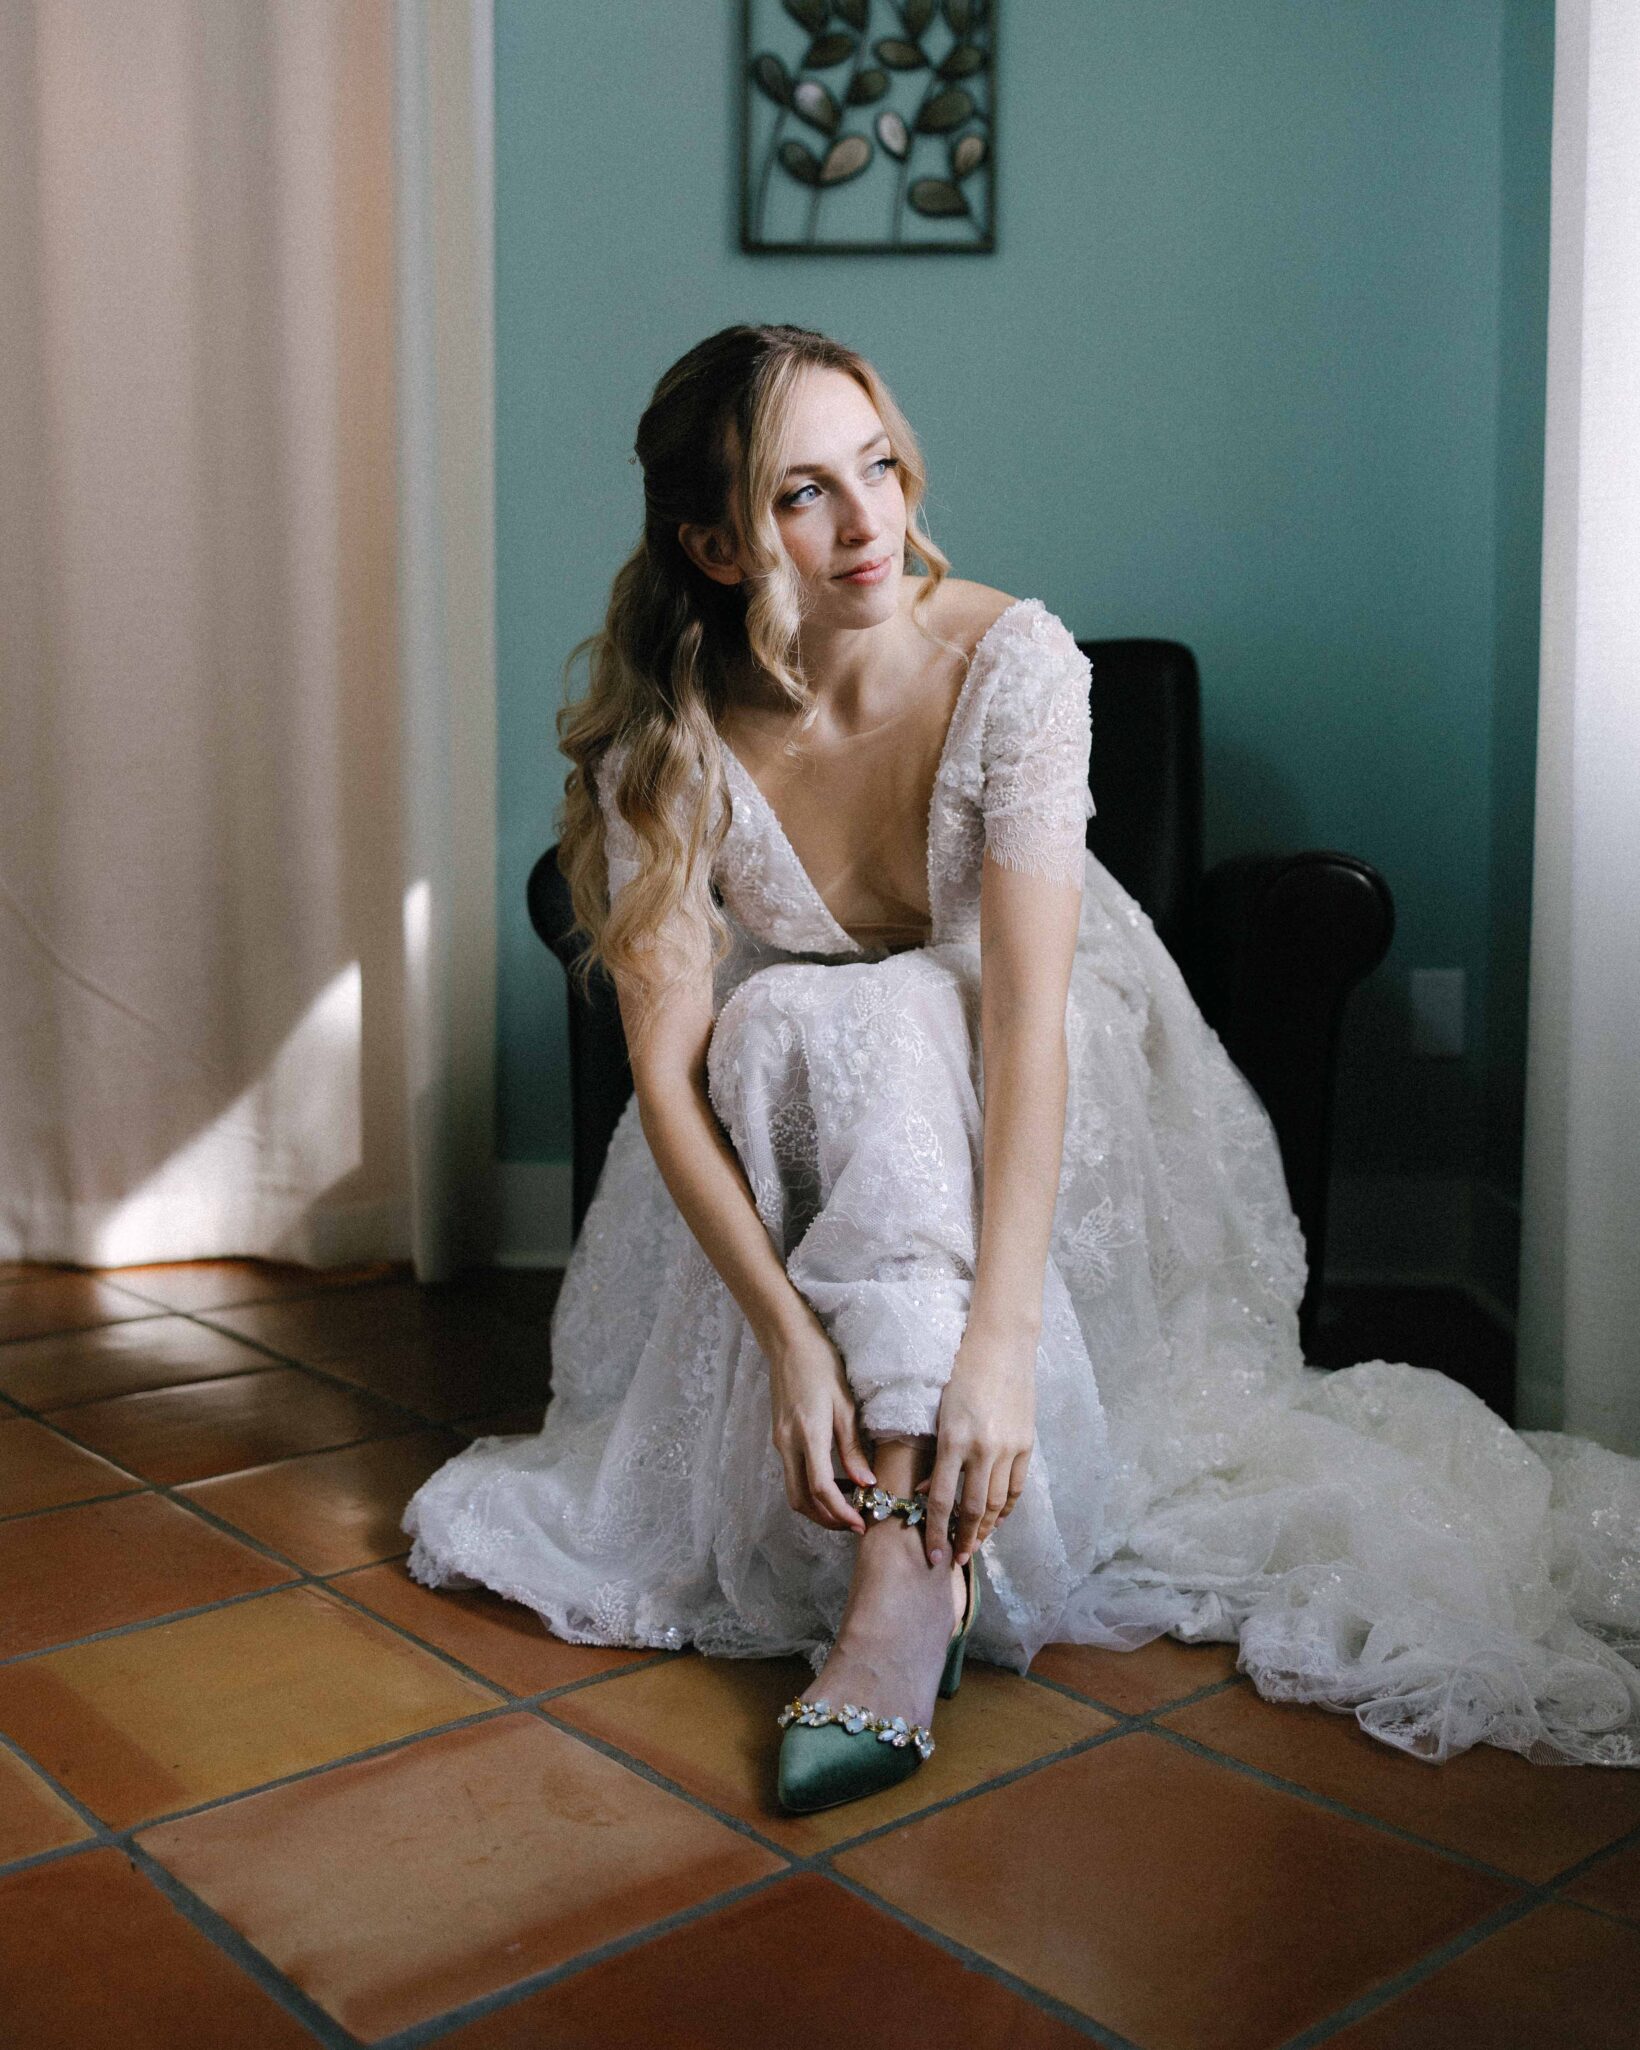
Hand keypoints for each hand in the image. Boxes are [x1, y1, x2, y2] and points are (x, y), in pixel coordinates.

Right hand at [765, 1317, 875, 1533]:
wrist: (788, 1341)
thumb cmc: (821, 1364)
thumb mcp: (845, 1404)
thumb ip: (852, 1447)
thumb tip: (864, 1483)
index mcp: (808, 1434)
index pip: (820, 1488)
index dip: (840, 1512)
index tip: (860, 1524)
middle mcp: (787, 1444)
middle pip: (801, 1500)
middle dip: (827, 1519)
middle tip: (854, 1523)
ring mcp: (779, 1442)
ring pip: (793, 1491)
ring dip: (818, 1506)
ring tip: (848, 1503)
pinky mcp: (779, 1438)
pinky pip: (792, 1474)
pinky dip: (811, 1488)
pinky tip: (834, 1479)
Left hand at [918, 1319, 1036, 1567]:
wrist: (1001, 1347)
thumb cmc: (960, 1373)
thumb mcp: (939, 1412)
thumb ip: (936, 1455)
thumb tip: (930, 1492)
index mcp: (954, 1440)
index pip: (942, 1501)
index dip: (937, 1533)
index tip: (934, 1555)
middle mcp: (982, 1449)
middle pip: (972, 1510)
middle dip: (963, 1539)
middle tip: (955, 1559)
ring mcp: (1008, 1448)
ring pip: (997, 1503)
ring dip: (985, 1529)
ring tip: (974, 1545)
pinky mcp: (1026, 1444)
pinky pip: (1016, 1487)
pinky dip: (1006, 1508)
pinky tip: (996, 1520)